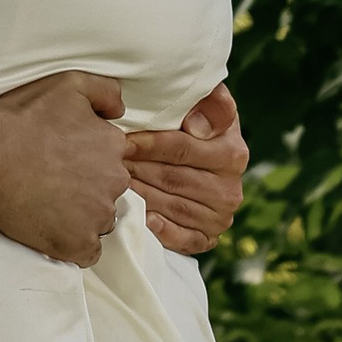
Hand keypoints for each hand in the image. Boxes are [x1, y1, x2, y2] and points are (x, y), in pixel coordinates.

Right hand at [0, 73, 129, 269]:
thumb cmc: (23, 118)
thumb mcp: (68, 84)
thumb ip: (106, 92)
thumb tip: (120, 111)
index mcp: (114, 146)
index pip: (113, 157)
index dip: (89, 157)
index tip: (64, 158)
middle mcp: (114, 181)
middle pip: (109, 188)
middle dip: (87, 186)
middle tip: (53, 179)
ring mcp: (98, 216)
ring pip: (100, 218)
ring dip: (82, 214)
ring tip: (48, 203)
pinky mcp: (77, 244)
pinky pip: (89, 251)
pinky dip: (75, 244)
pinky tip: (54, 228)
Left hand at [124, 82, 247, 258]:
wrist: (207, 158)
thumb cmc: (197, 125)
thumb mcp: (207, 104)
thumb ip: (211, 102)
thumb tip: (197, 126)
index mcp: (233, 153)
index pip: (183, 149)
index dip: (150, 144)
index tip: (124, 140)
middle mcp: (230, 189)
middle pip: (172, 179)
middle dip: (138, 169)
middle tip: (109, 162)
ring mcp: (220, 217)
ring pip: (171, 206)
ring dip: (140, 195)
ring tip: (113, 183)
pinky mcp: (207, 238)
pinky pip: (181, 238)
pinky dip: (159, 229)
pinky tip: (140, 216)